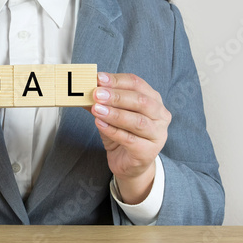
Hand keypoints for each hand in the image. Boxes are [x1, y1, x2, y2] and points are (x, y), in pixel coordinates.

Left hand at [91, 72, 171, 203]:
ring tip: (96, 109)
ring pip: (137, 121)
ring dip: (115, 114)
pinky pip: (130, 139)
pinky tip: (99, 124)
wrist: (128, 163)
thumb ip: (100, 102)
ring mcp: (157, 135)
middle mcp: (160, 115)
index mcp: (153, 100)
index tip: (98, 78)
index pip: (137, 84)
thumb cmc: (122, 134)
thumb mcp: (110, 115)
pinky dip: (113, 130)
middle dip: (117, 96)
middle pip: (141, 101)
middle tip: (96, 94)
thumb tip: (82, 91)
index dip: (117, 80)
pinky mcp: (148, 152)